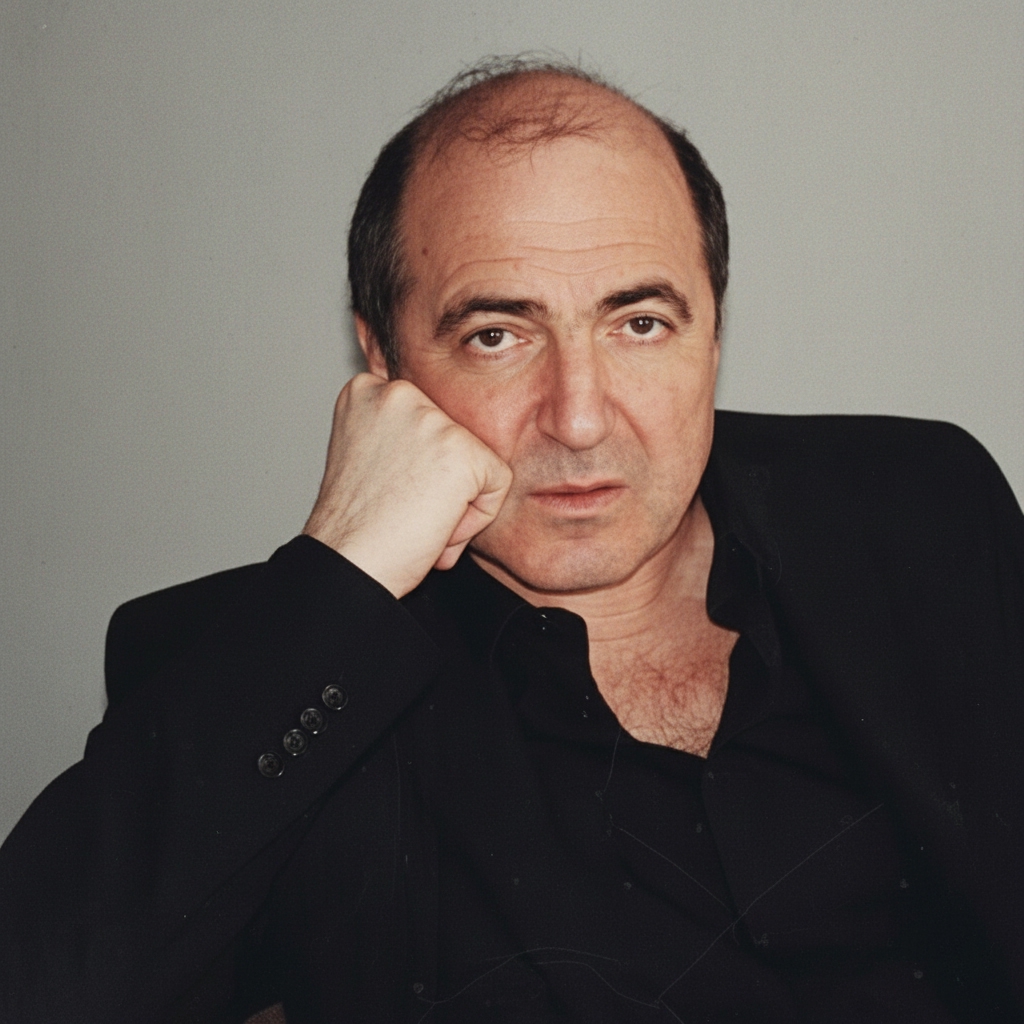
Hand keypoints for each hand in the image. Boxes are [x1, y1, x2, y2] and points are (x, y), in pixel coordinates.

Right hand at [303, 374, 512, 597]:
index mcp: (369, 391)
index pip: (427, 422)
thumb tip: (441, 443)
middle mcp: (400, 393)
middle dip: (437, 482)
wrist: (347, 562)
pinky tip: (434, 526)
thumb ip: (402, 437)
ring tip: (414, 518)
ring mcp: (432, 419)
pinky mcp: (462, 451)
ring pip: (476, 463)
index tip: (386, 489)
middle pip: (454, 440)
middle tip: (401, 508)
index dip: (413, 466)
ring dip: (455, 502)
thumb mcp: (368, 457)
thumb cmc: (354, 526)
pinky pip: (497, 485)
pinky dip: (475, 519)